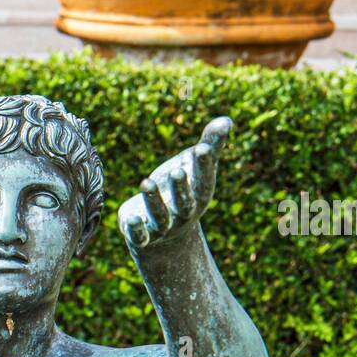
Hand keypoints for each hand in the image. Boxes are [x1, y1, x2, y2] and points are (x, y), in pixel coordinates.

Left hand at [118, 116, 231, 250]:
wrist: (165, 232)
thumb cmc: (183, 189)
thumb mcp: (194, 167)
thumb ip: (210, 146)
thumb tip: (226, 120)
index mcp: (199, 196)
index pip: (204, 182)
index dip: (204, 167)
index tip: (201, 148)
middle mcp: (183, 214)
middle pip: (185, 204)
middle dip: (181, 189)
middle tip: (176, 171)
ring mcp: (163, 227)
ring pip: (160, 217)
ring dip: (154, 201)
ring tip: (146, 182)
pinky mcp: (143, 235)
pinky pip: (140, 236)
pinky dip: (135, 229)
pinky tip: (130, 219)